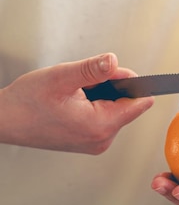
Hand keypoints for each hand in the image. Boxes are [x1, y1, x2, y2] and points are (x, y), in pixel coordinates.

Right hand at [0, 53, 153, 152]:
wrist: (4, 121)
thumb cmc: (26, 103)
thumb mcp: (61, 78)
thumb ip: (92, 69)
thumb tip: (114, 61)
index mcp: (100, 126)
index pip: (139, 103)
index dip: (130, 82)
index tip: (113, 72)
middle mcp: (101, 139)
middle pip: (126, 105)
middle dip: (110, 88)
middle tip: (81, 83)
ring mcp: (95, 143)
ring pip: (114, 109)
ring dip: (99, 96)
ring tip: (72, 94)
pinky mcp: (88, 141)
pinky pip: (102, 117)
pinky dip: (92, 105)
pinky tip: (71, 103)